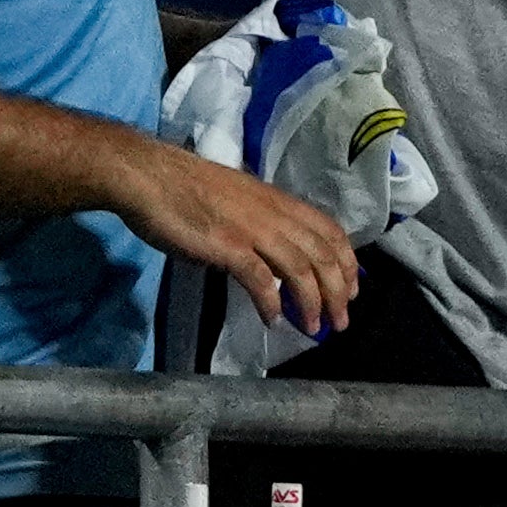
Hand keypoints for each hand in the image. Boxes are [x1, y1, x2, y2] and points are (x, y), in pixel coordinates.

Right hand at [111, 141, 358, 333]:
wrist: (154, 178)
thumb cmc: (192, 190)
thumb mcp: (243, 203)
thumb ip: (264, 226)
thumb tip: (274, 258)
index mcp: (281, 203)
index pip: (330, 231)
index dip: (346, 261)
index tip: (352, 288)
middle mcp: (275, 215)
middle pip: (321, 254)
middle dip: (337, 290)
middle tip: (340, 321)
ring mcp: (253, 230)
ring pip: (299, 268)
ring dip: (312, 301)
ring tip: (315, 327)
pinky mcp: (228, 246)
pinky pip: (259, 278)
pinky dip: (271, 301)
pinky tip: (274, 320)